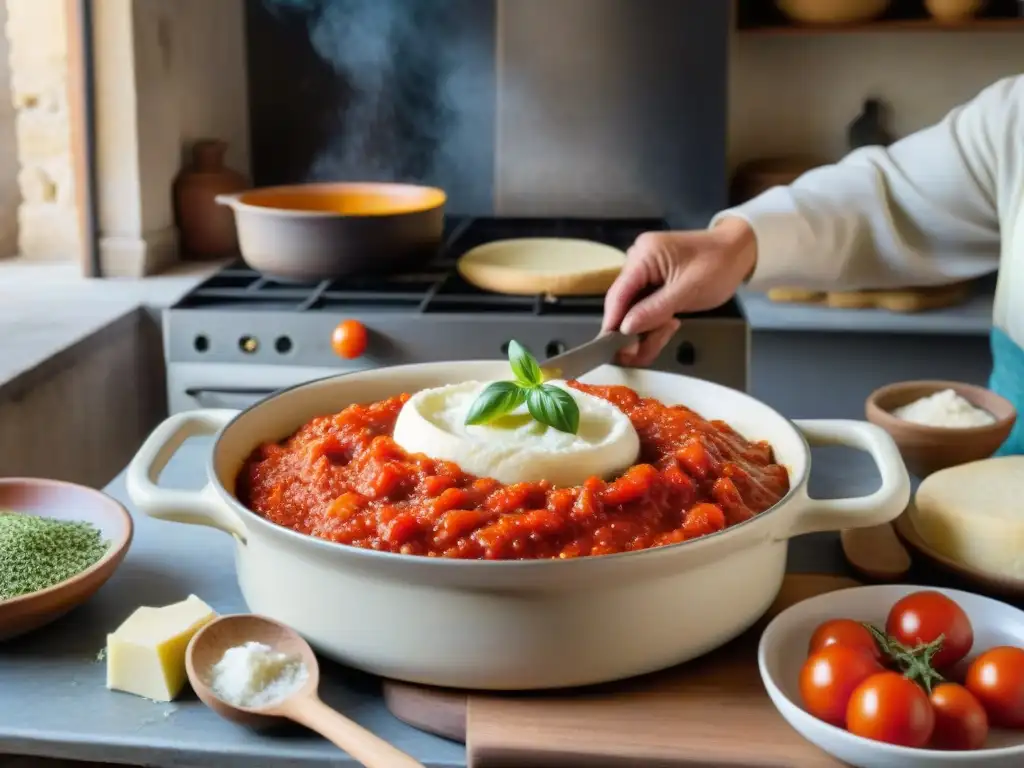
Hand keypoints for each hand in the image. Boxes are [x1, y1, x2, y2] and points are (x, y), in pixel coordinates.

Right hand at [602, 217, 756, 365]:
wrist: (739, 250)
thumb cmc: (719, 266)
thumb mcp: (688, 292)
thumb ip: (654, 310)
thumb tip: (624, 329)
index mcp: (644, 255)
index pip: (618, 294)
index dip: (613, 323)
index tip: (610, 349)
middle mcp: (638, 259)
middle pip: (624, 303)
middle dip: (636, 330)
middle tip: (643, 353)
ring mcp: (644, 269)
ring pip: (634, 308)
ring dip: (648, 327)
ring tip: (668, 332)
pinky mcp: (652, 278)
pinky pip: (645, 304)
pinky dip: (654, 319)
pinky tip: (670, 324)